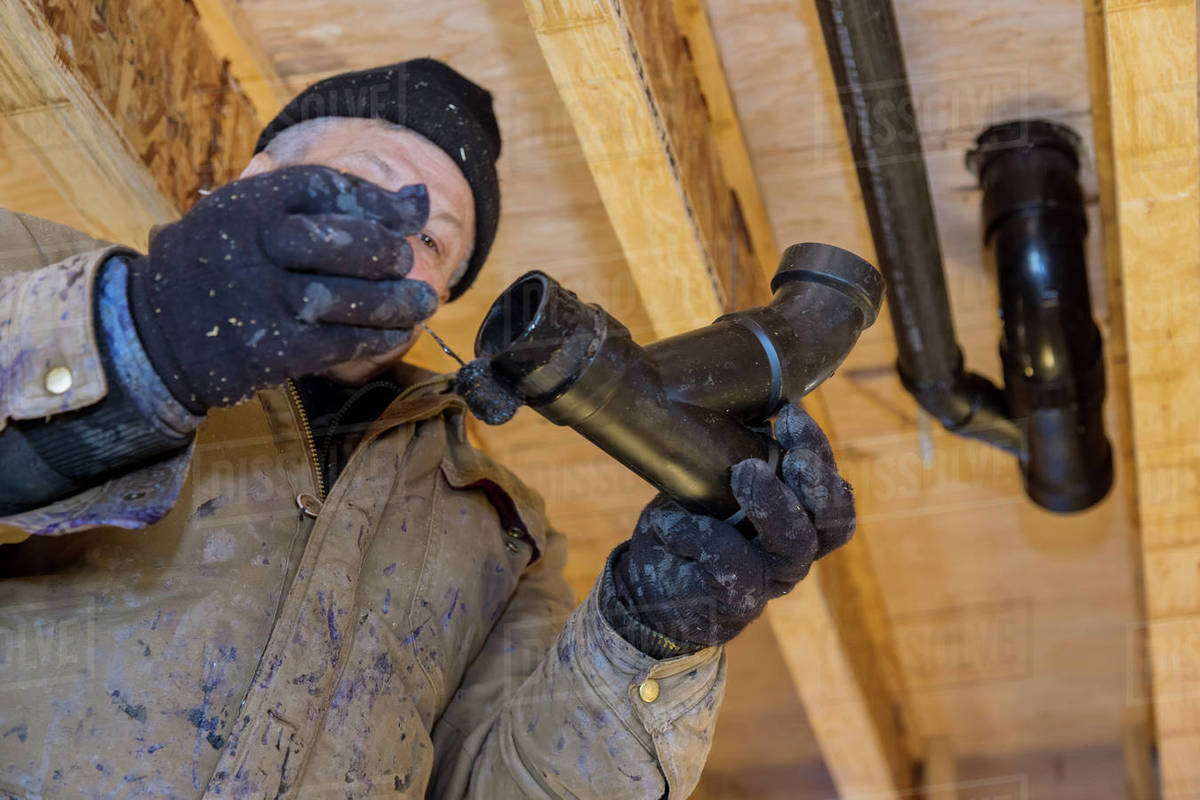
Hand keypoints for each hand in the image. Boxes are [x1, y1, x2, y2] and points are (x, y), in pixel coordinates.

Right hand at [126, 165, 437, 411]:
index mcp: (248, 202)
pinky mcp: (269, 350)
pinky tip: (396, 332)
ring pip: (349, 296)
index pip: (327, 187)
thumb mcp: (252, 214)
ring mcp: (261, 299)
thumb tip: (419, 197)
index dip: (379, 201)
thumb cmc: (222, 265)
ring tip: (422, 303)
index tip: (411, 213)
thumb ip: (328, 203)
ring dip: (398, 302)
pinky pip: (340, 341)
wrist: (153, 332)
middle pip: (346, 241)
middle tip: (406, 264)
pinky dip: (378, 337)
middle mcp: (255, 246)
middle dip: (389, 253)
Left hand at [608, 404, 854, 652]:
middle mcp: (795, 552)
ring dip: (775, 503)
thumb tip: (739, 401)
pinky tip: (667, 523)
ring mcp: (770, 579)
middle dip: (817, 479)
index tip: (789, 413)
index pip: (833, 490)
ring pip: (795, 545)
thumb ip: (733, 452)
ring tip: (745, 471)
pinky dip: (697, 535)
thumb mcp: (712, 482)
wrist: (651, 589)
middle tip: (788, 451)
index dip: (819, 451)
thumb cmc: (690, 524)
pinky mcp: (738, 599)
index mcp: (800, 521)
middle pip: (834, 521)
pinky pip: (730, 561)